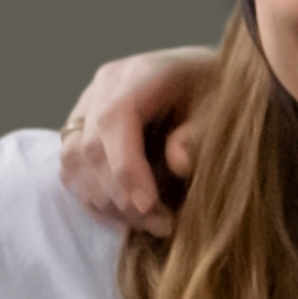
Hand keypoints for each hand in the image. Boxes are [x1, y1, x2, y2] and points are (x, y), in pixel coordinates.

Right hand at [58, 47, 215, 236]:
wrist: (209, 82)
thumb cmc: (221, 96)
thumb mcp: (226, 110)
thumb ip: (203, 134)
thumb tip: (178, 163)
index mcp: (141, 73)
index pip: (115, 119)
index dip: (126, 168)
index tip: (149, 206)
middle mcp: (105, 84)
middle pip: (90, 146)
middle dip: (120, 196)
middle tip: (161, 225)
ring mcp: (88, 104)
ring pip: (73, 160)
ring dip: (105, 201)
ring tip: (148, 223)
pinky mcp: (82, 125)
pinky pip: (71, 166)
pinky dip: (93, 196)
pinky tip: (125, 215)